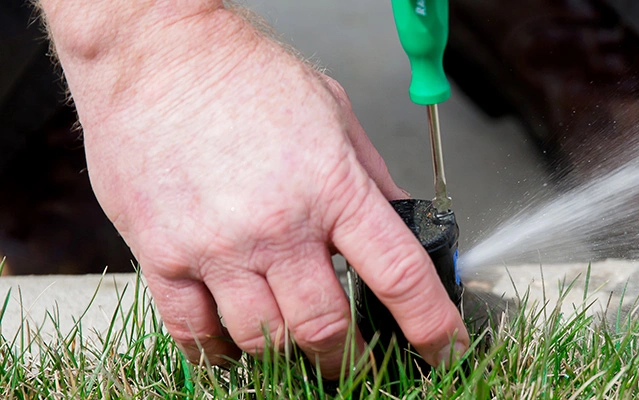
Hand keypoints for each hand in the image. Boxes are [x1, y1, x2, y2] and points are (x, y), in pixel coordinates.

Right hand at [40, 2, 468, 377]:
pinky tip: (235, 345)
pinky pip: (193, 333)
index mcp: (332, 188)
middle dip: (353, 357)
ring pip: (266, 340)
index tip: (444, 349)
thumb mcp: (335, 114)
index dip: (431, 325)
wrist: (157, 52)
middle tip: (359, 359)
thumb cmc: (247, 74)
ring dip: (290, 355)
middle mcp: (278, 226)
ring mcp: (217, 247)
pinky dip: (220, 353)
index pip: (399, 274)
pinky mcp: (161, 256)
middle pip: (327, 327)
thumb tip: (404, 223)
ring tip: (299, 348)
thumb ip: (372, 179)